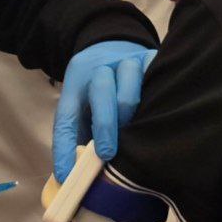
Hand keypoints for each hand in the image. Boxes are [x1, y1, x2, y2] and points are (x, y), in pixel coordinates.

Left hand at [52, 40, 156, 182]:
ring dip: (130, 114)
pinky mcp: (151, 59)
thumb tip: (75, 176)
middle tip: (106, 153)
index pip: (66, 115)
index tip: (67, 174)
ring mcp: (127, 61)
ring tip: (134, 136)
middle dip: (103, 125)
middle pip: (101, 91)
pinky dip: (155, 100)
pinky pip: (155, 79)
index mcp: (75, 82)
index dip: (64, 147)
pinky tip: (156, 116)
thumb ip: (79, 135)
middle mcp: (100, 67)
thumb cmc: (97, 90)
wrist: (115, 45)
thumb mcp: (80, 105)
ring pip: (130, 85)